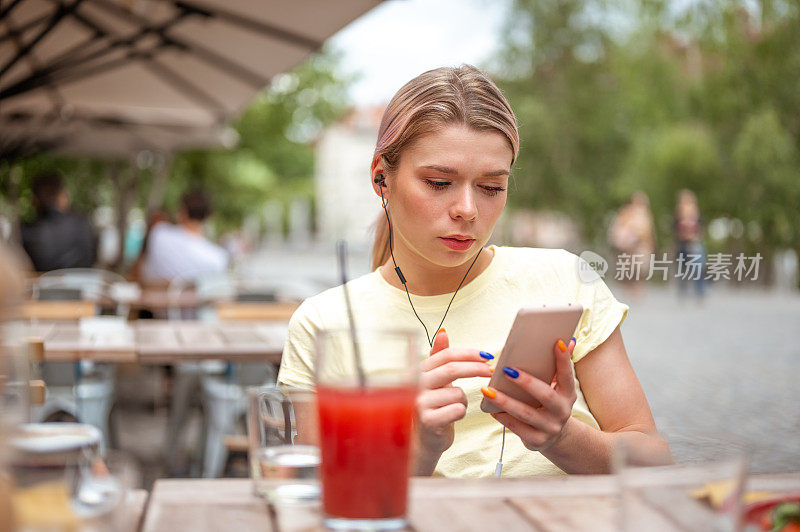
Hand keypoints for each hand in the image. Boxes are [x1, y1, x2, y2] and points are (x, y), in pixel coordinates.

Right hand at [416, 329, 492, 454]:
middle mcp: (416, 384)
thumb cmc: (433, 405)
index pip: (446, 355)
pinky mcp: (428, 421)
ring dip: (464, 399)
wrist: (424, 438)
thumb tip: (443, 332)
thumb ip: (438, 356)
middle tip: (491, 370)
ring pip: (457, 393)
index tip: (487, 356)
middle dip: (475, 368)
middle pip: (451, 370)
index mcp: (419, 370)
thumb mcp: (434, 379)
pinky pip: (457, 410)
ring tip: (455, 405)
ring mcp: (420, 403)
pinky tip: (453, 415)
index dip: (469, 353)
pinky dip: (461, 411)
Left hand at [482, 338, 577, 450]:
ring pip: (525, 413)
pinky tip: (491, 408)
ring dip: (505, 401)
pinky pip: (517, 428)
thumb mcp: (558, 387)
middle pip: (545, 395)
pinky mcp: (537, 441)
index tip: (557, 342)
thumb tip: (568, 340)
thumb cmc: (550, 403)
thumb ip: (559, 366)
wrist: (555, 437)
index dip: (563, 359)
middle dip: (526, 382)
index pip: (567, 374)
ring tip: (487, 390)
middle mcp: (562, 411)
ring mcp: (550, 428)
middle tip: (506, 370)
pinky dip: (503, 418)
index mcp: (568, 394)